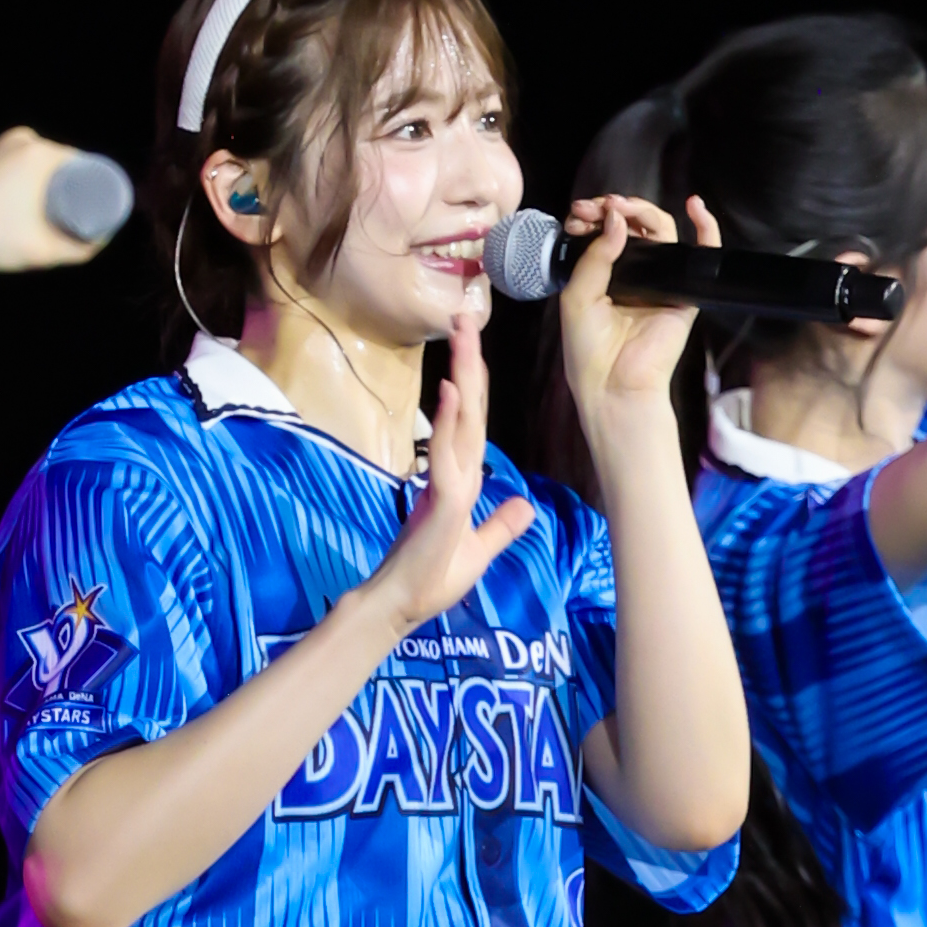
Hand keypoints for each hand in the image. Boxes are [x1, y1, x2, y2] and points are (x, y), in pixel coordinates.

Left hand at [0, 128, 110, 270]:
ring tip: (64, 214)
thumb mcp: (44, 252)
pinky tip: (39, 202)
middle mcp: (24, 139)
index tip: (102, 212)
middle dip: (78, 188)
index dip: (99, 187)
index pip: (85, 165)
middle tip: (85, 218)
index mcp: (41, 152)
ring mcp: (3, 144)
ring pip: (45, 164)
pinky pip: (25, 164)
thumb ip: (81, 249)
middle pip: (66, 163)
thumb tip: (103, 239)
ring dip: (56, 184)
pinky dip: (36, 180)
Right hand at [367, 310, 530, 635]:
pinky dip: (449, 423)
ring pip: (459, 422)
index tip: (474, 351)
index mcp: (462, 482)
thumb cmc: (429, 583)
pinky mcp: (439, 503)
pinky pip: (447, 456)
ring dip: (461, 377)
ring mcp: (446, 485)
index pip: (474, 425)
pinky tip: (451, 392)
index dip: (476, 388)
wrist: (401, 608)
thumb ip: (499, 527)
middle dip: (468, 364)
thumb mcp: (478, 553)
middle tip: (463, 318)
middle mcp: (453, 474)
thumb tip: (525, 506)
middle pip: (466, 411)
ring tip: (460, 335)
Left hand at [561, 191, 716, 432]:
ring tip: (623, 207)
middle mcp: (634, 274)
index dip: (595, 215)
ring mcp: (661, 280)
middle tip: (598, 207)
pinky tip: (694, 205)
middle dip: (615, 208)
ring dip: (643, 210)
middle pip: (634, 224)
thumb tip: (617, 218)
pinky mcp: (685, 292)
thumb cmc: (588, 350)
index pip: (606, 231)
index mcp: (605, 274)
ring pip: (661, 230)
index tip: (579, 212)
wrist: (613, 385)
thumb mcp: (577, 296)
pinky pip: (702, 252)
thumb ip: (594, 255)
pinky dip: (706, 225)